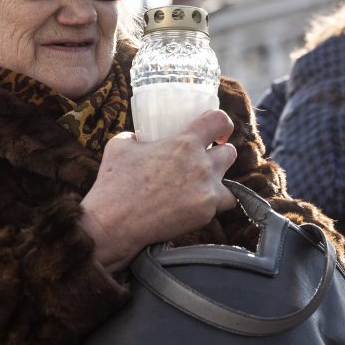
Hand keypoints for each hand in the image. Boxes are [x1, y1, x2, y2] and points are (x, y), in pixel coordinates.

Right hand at [80, 110, 237, 271]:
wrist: (114, 224)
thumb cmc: (114, 183)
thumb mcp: (120, 146)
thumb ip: (135, 137)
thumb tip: (139, 137)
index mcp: (184, 143)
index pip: (219, 120)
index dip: (223, 124)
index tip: (218, 133)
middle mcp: (202, 165)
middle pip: (230, 153)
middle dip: (219, 156)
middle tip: (204, 163)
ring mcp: (206, 192)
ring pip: (230, 185)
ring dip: (218, 184)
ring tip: (200, 189)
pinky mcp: (205, 215)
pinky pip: (219, 208)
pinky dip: (210, 207)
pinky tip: (193, 207)